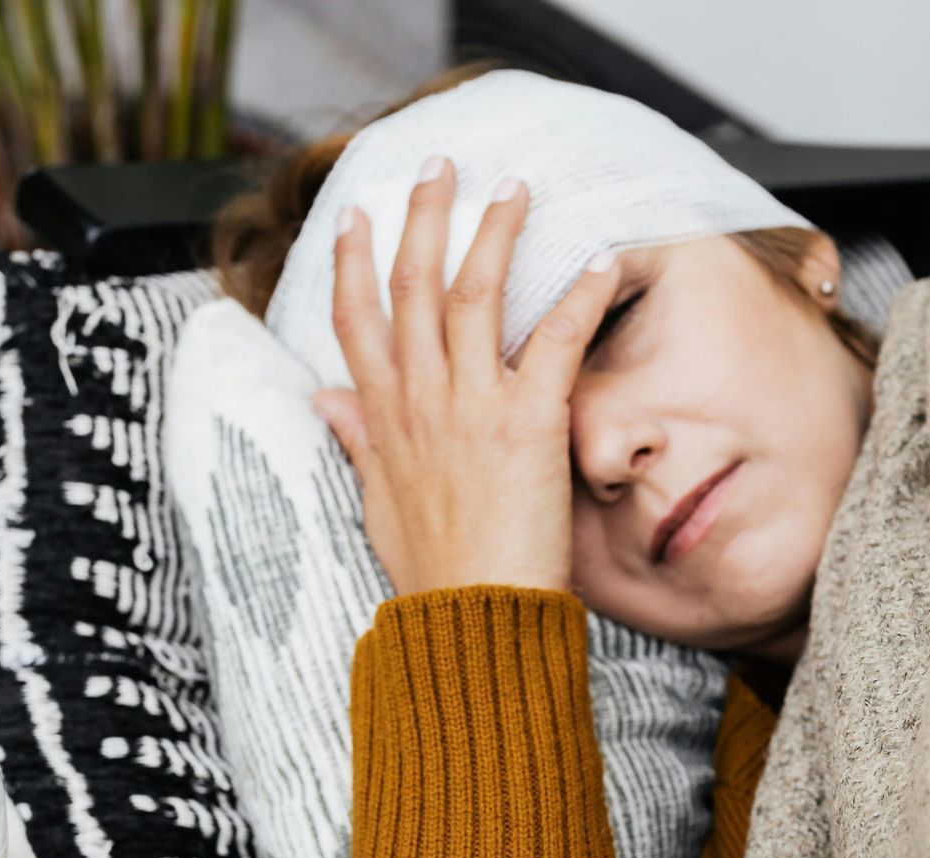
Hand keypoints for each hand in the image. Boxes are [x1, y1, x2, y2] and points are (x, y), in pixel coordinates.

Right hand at [311, 156, 621, 596]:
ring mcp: (471, 406)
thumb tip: (323, 399)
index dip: (354, 260)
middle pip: (412, 285)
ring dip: (496, 232)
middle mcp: (421, 399)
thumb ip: (358, 439)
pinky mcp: (528, 422)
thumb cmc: (431, 571)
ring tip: (515, 188)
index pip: (355, 319)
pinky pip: (558, 342)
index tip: (359, 213)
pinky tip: (606, 259)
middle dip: (423, 217)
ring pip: (475, 293)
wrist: (471, 620)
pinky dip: (584, 296)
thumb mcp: (377, 501)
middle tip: (439, 166)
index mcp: (383, 417)